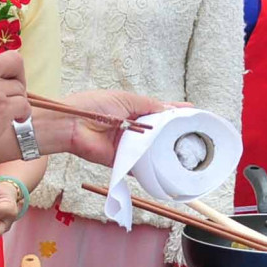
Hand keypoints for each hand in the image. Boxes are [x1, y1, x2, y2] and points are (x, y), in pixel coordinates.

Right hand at [0, 52, 29, 164]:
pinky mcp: (2, 110)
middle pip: (15, 63)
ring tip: (9, 112)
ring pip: (20, 89)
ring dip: (17, 100)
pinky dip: (22, 114)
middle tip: (12, 92)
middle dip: (17, 77)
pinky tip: (16, 120)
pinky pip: (23, 106)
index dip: (1, 69)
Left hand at [32, 91, 180, 166]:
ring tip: (185, 151)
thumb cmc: (95, 105)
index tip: (193, 113)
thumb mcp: (127, 99)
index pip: (159, 112)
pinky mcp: (121, 160)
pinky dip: (149, 166)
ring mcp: (127, 145)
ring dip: (164, 150)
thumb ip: (150, 106)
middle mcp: (132, 128)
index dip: (175, 112)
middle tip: (194, 136)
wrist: (73, 124)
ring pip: (151, 149)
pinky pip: (138, 165)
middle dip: (173, 134)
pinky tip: (165, 167)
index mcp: (132, 110)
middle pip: (158, 132)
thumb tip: (169, 109)